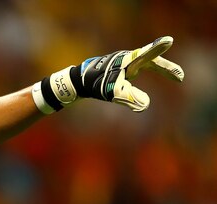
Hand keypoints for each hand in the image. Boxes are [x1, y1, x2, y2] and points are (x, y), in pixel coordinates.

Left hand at [32, 36, 183, 112]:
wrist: (77, 82)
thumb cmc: (94, 84)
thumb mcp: (112, 91)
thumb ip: (129, 97)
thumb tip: (145, 106)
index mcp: (127, 61)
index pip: (146, 54)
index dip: (157, 49)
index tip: (168, 41)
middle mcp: (127, 60)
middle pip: (152, 60)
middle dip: (166, 67)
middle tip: (180, 76)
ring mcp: (123, 65)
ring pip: (145, 65)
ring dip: (160, 69)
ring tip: (176, 77)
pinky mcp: (119, 71)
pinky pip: (137, 71)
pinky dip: (147, 76)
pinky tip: (151, 81)